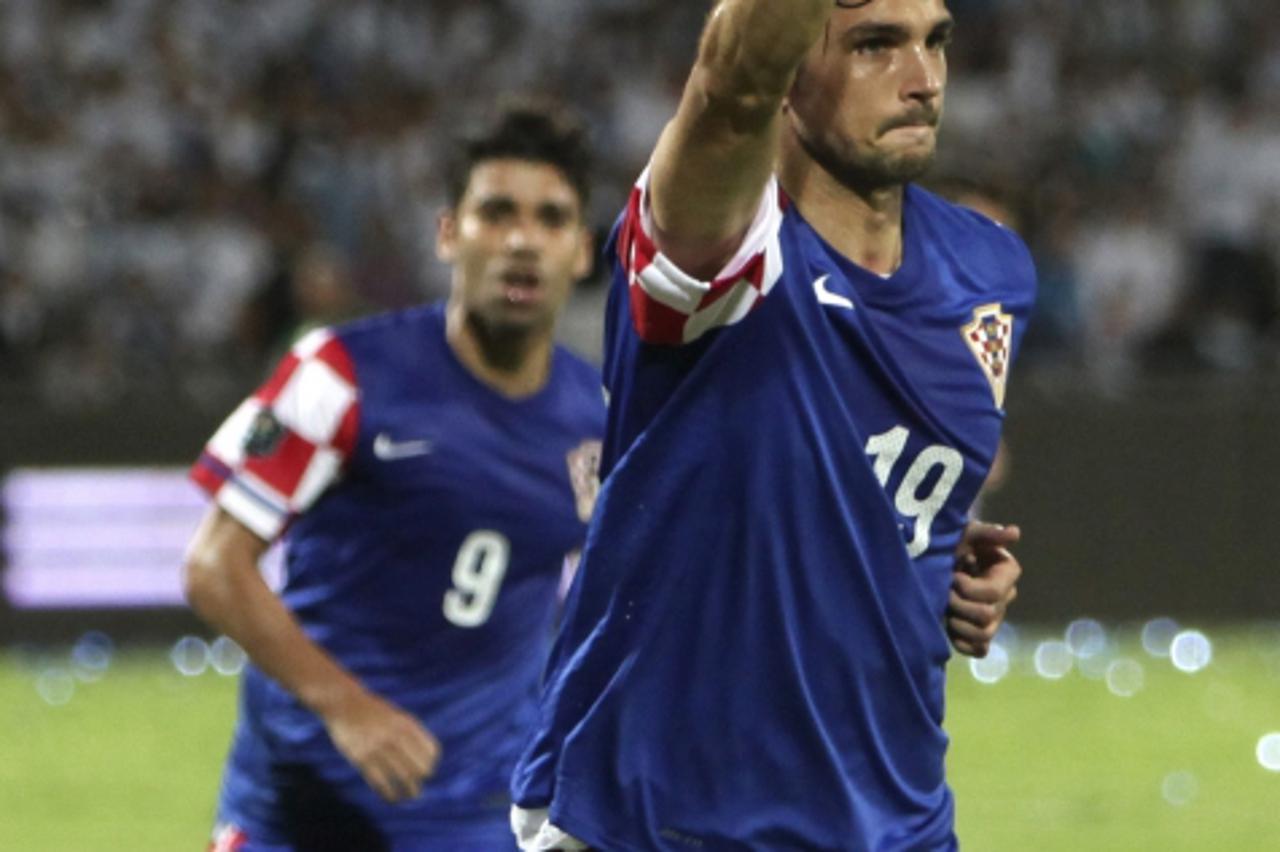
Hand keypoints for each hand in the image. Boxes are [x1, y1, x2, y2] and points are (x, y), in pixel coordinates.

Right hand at [323, 689, 440, 802]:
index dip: (431, 763)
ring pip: (403, 778)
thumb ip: (410, 731)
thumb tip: (427, 756)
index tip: (427, 770)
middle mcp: (395, 736)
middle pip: (419, 767)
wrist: (343, 703)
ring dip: (409, 792)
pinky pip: (380, 783)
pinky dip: (389, 794)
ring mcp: (378, 748)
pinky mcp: (361, 759)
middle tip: (418, 785)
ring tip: (409, 796)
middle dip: (421, 779)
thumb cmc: (372, 710)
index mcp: (406, 724)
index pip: (430, 750)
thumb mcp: (396, 715)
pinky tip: (391, 798)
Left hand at [947, 521, 1021, 658]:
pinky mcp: (979, 634)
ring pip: (984, 635)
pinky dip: (963, 643)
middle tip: (944, 593)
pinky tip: (947, 629)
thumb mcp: (965, 532)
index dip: (968, 588)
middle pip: (987, 616)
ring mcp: (993, 618)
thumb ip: (988, 532)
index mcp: (1006, 574)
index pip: (993, 594)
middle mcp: (1004, 598)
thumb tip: (1015, 533)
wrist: (931, 559)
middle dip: (959, 605)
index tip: (952, 576)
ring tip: (944, 610)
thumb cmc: (951, 541)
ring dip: (958, 625)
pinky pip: (979, 650)